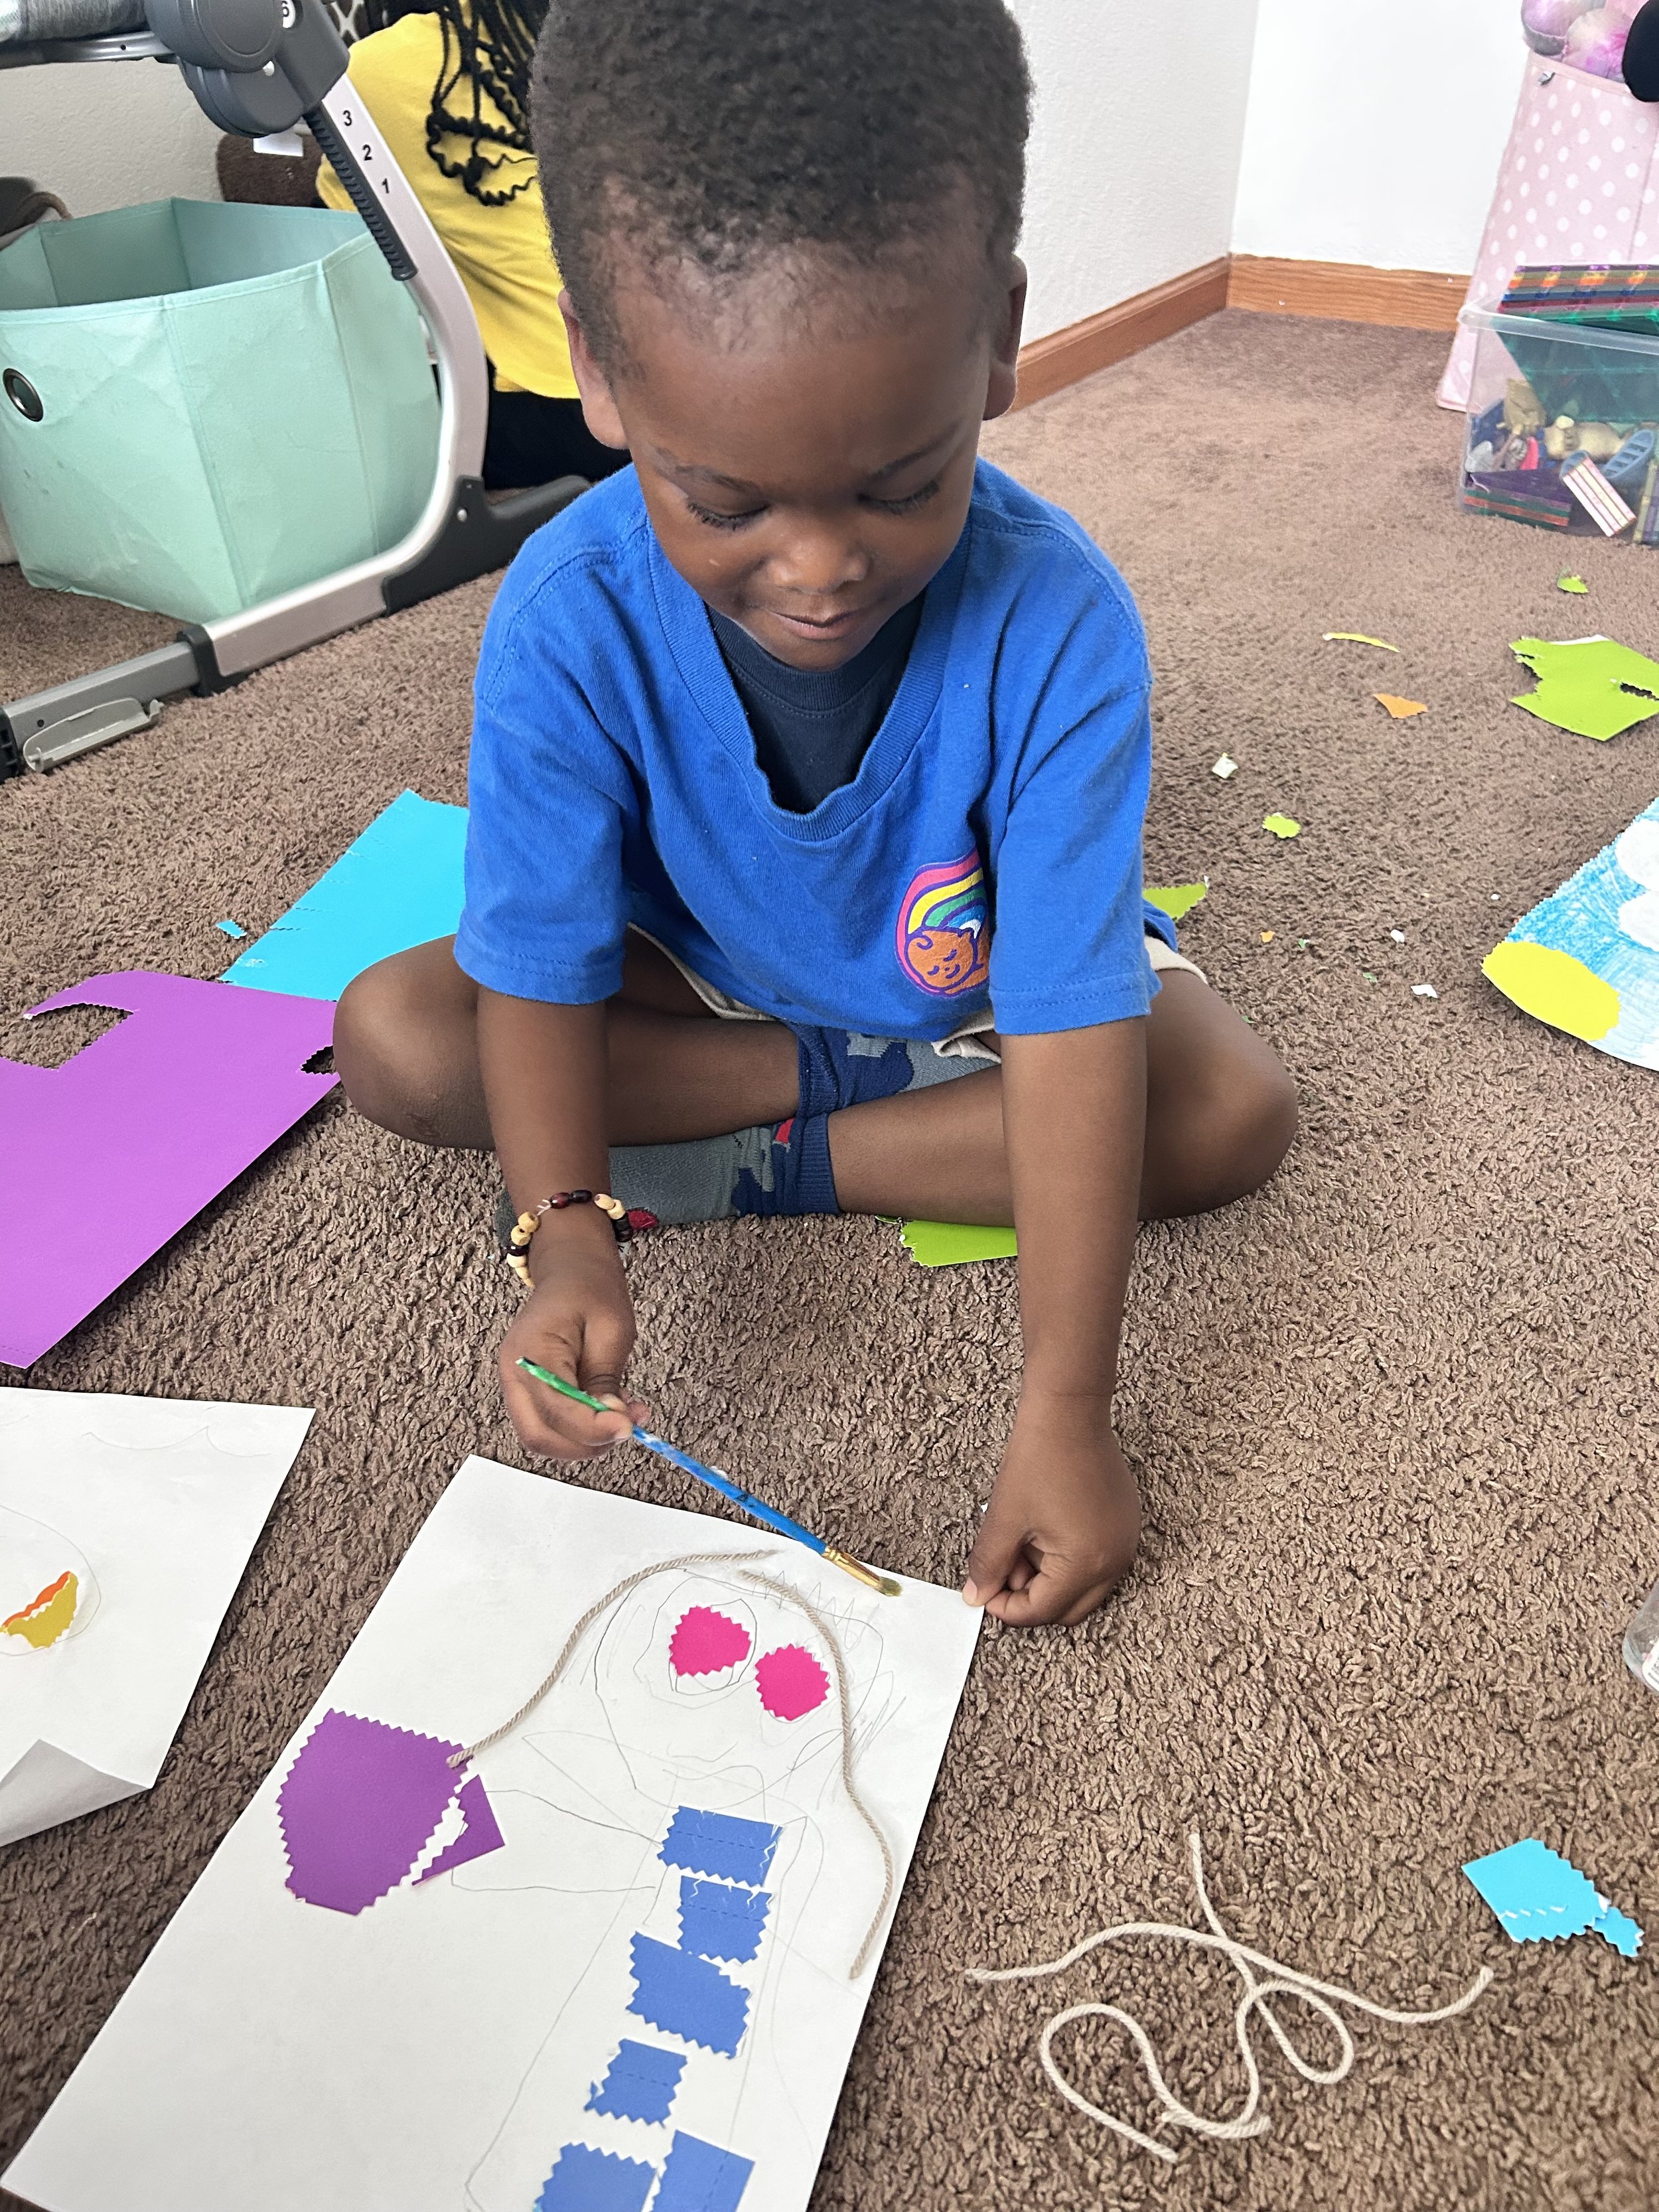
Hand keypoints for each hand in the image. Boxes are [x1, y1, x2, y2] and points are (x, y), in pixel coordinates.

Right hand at [499, 1212, 648, 1459]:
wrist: (571, 1269)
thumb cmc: (590, 1289)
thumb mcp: (611, 1329)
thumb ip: (606, 1379)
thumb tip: (612, 1422)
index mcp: (532, 1350)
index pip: (556, 1408)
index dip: (593, 1427)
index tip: (628, 1428)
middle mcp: (514, 1372)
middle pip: (539, 1435)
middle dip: (585, 1444)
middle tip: (627, 1428)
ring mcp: (517, 1384)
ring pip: (543, 1435)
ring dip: (585, 1439)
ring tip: (624, 1414)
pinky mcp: (529, 1390)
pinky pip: (550, 1422)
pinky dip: (580, 1428)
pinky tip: (609, 1409)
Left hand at [962, 1393, 1140, 1625]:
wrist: (1069, 1412)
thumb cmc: (1039, 1458)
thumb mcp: (1004, 1518)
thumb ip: (989, 1565)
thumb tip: (977, 1595)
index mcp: (1087, 1564)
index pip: (1042, 1611)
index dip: (1006, 1607)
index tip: (984, 1590)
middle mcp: (1115, 1561)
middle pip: (1067, 1610)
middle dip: (1030, 1597)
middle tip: (1002, 1568)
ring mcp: (1124, 1543)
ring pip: (1081, 1588)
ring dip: (1048, 1578)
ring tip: (1021, 1541)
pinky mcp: (1124, 1526)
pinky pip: (1095, 1562)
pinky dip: (1067, 1559)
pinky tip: (1041, 1531)